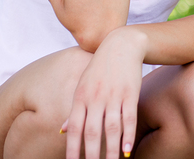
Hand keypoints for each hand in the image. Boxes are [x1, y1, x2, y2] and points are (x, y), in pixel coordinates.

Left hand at [63, 29, 145, 158]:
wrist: (122, 45)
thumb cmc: (100, 68)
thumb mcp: (83, 86)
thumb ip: (74, 109)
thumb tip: (63, 130)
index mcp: (81, 97)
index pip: (75, 129)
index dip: (73, 149)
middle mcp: (96, 98)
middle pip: (92, 131)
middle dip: (92, 154)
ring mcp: (114, 96)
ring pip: (111, 127)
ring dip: (112, 149)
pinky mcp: (130, 93)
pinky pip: (129, 118)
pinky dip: (128, 134)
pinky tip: (127, 149)